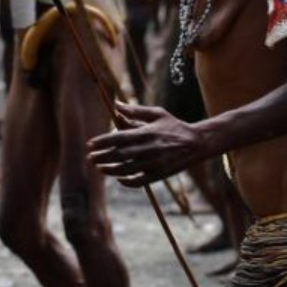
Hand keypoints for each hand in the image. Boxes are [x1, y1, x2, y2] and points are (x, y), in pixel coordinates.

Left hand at [87, 102, 208, 186]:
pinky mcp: (159, 175)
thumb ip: (135, 110)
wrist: (196, 143)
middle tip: (90, 158)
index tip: (90, 144)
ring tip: (99, 168)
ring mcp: (154, 163)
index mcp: (147, 133)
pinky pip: (139, 182)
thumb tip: (116, 105)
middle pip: (120, 155)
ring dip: (110, 169)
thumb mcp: (157, 114)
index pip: (119, 138)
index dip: (103, 142)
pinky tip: (118, 178)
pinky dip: (127, 182)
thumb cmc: (174, 126)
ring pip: (127, 169)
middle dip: (102, 157)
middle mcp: (149, 149)